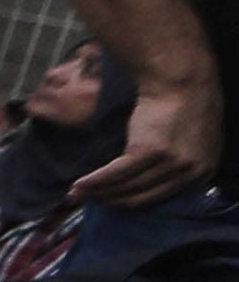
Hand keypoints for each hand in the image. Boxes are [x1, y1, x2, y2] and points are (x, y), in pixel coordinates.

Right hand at [79, 65, 224, 205]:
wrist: (182, 79)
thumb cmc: (185, 104)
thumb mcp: (194, 142)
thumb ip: (181, 164)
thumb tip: (153, 180)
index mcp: (203, 172)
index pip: (161, 198)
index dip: (131, 201)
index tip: (110, 201)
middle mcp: (189, 172)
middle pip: (142, 197)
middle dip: (111, 201)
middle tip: (87, 201)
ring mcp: (170, 163)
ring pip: (127, 187)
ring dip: (98, 193)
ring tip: (77, 194)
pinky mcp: (148, 151)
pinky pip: (115, 173)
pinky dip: (94, 181)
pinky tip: (78, 185)